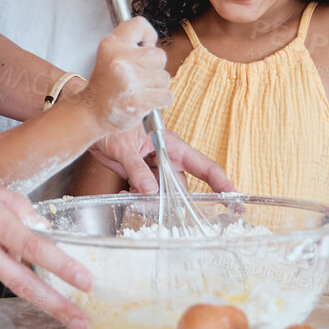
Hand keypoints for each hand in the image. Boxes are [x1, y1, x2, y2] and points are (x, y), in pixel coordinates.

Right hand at [79, 18, 172, 133]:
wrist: (93, 113)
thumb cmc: (106, 85)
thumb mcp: (110, 55)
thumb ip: (131, 44)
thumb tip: (153, 41)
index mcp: (112, 45)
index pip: (139, 24)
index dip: (148, 36)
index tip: (143, 47)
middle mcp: (120, 59)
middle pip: (160, 54)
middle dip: (154, 67)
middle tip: (137, 75)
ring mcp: (130, 80)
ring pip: (164, 77)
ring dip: (156, 86)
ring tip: (138, 89)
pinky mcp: (139, 100)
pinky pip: (166, 95)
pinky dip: (159, 100)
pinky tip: (143, 100)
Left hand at [87, 129, 234, 193]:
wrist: (92, 124)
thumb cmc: (111, 124)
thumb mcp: (124, 147)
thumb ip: (136, 169)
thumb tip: (150, 190)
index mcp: (173, 146)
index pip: (205, 167)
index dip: (222, 184)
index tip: (235, 201)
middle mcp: (169, 158)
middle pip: (182, 187)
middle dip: (169, 201)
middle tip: (148, 204)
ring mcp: (156, 167)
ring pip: (163, 193)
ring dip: (148, 200)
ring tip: (129, 195)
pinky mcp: (143, 174)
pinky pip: (148, 193)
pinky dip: (137, 197)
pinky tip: (123, 193)